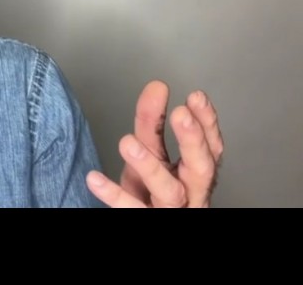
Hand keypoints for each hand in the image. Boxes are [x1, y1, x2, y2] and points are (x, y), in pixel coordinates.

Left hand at [85, 80, 223, 207]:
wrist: (146, 220)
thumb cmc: (152, 190)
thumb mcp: (152, 153)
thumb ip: (153, 123)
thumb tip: (157, 86)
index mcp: (195, 173)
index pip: (210, 147)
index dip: (207, 123)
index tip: (195, 96)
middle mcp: (191, 193)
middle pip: (201, 169)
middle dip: (193, 141)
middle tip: (180, 114)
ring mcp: (171, 210)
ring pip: (169, 191)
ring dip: (150, 165)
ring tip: (127, 142)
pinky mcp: (147, 220)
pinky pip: (132, 210)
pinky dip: (114, 195)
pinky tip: (94, 178)